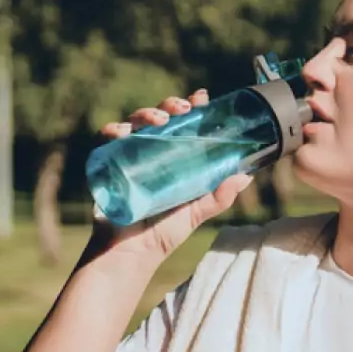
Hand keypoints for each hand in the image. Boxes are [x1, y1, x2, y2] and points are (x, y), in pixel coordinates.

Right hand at [90, 89, 254, 262]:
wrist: (132, 254)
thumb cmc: (164, 232)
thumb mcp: (196, 212)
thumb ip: (220, 196)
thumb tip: (247, 176)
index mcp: (173, 157)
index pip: (182, 124)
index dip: (191, 107)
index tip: (201, 98)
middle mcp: (150, 151)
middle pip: (159, 118)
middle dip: (170, 105)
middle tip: (184, 108)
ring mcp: (127, 155)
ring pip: (134, 122)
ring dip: (145, 114)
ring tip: (160, 121)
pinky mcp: (105, 164)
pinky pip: (105, 140)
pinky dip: (112, 131)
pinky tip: (122, 132)